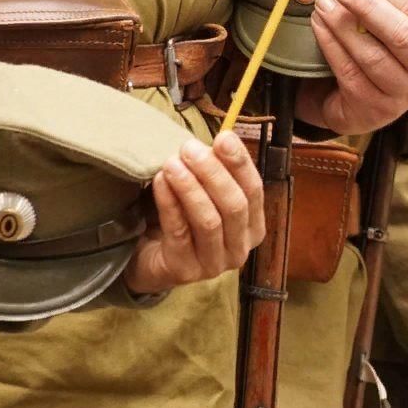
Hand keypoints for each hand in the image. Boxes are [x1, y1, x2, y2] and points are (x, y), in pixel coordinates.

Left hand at [124, 132, 264, 293]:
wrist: (152, 258)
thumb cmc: (186, 219)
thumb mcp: (207, 194)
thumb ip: (218, 172)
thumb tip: (223, 139)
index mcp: (253, 227)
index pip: (254, 190)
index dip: (240, 163)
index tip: (224, 137)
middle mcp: (240, 249)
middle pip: (234, 206)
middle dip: (212, 173)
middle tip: (189, 148)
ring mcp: (214, 265)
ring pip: (209, 221)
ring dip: (190, 187)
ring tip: (172, 163)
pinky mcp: (184, 270)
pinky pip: (179, 232)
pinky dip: (170, 203)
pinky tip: (160, 182)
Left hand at [307, 0, 407, 134]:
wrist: (364, 101)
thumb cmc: (381, 50)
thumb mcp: (389, 22)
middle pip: (402, 36)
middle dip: (368, 8)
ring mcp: (403, 93)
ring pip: (372, 56)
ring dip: (343, 26)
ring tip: (323, 5)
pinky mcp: (375, 109)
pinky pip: (350, 73)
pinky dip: (332, 46)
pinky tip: (319, 27)